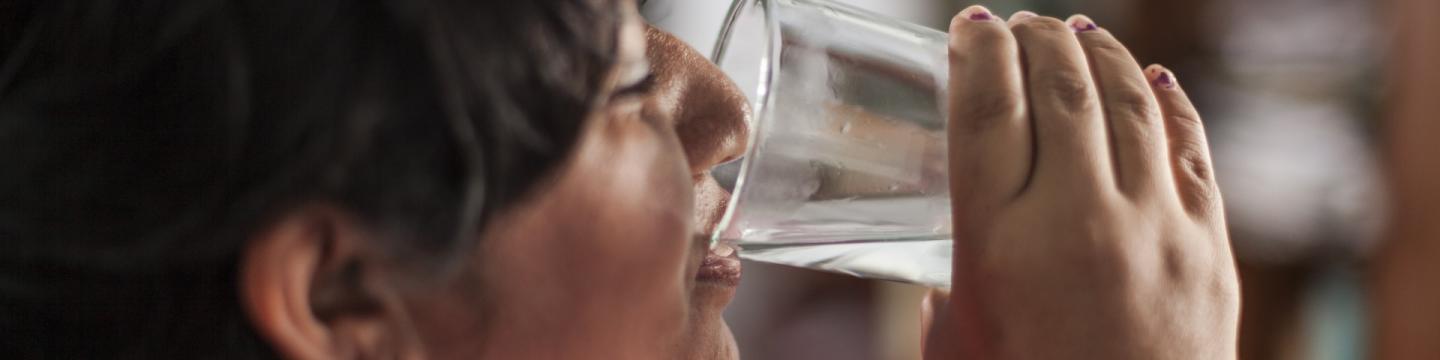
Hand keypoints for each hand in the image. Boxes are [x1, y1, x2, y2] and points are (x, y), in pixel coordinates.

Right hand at [924, 6, 1239, 358]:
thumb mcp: (954, 343)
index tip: (968, 26)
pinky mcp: (1209, 249)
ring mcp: (1155, 230)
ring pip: (1130, 103)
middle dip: (1037, 39)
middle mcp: (1079, 221)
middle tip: (1019, 24)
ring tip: (1077, 31)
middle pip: (1060, 88)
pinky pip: (1192, 150)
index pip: (987, 109)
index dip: (976, 51)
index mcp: (998, 244)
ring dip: (1101, 53)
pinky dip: (1172, 102)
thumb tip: (937, 262)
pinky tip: (1153, 76)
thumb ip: (944, 286)